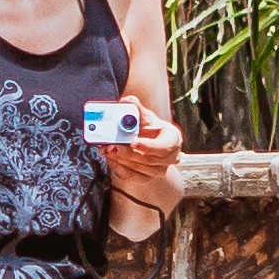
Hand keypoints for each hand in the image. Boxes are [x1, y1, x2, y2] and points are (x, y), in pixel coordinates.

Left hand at [95, 110, 185, 228]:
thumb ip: (137, 110)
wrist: (152, 144)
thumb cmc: (151, 129)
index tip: (133, 142)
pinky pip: (132, 176)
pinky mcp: (147, 178)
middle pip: (148, 159)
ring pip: (138, 168)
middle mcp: (170, 157)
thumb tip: (128, 100)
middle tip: (111, 146)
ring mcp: (159, 170)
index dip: (149, 146)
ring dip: (120, 159)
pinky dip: (119, 167)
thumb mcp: (146, 117)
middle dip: (127, 153)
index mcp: (173, 139)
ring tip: (106, 149)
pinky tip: (110, 158)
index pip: (164, 146)